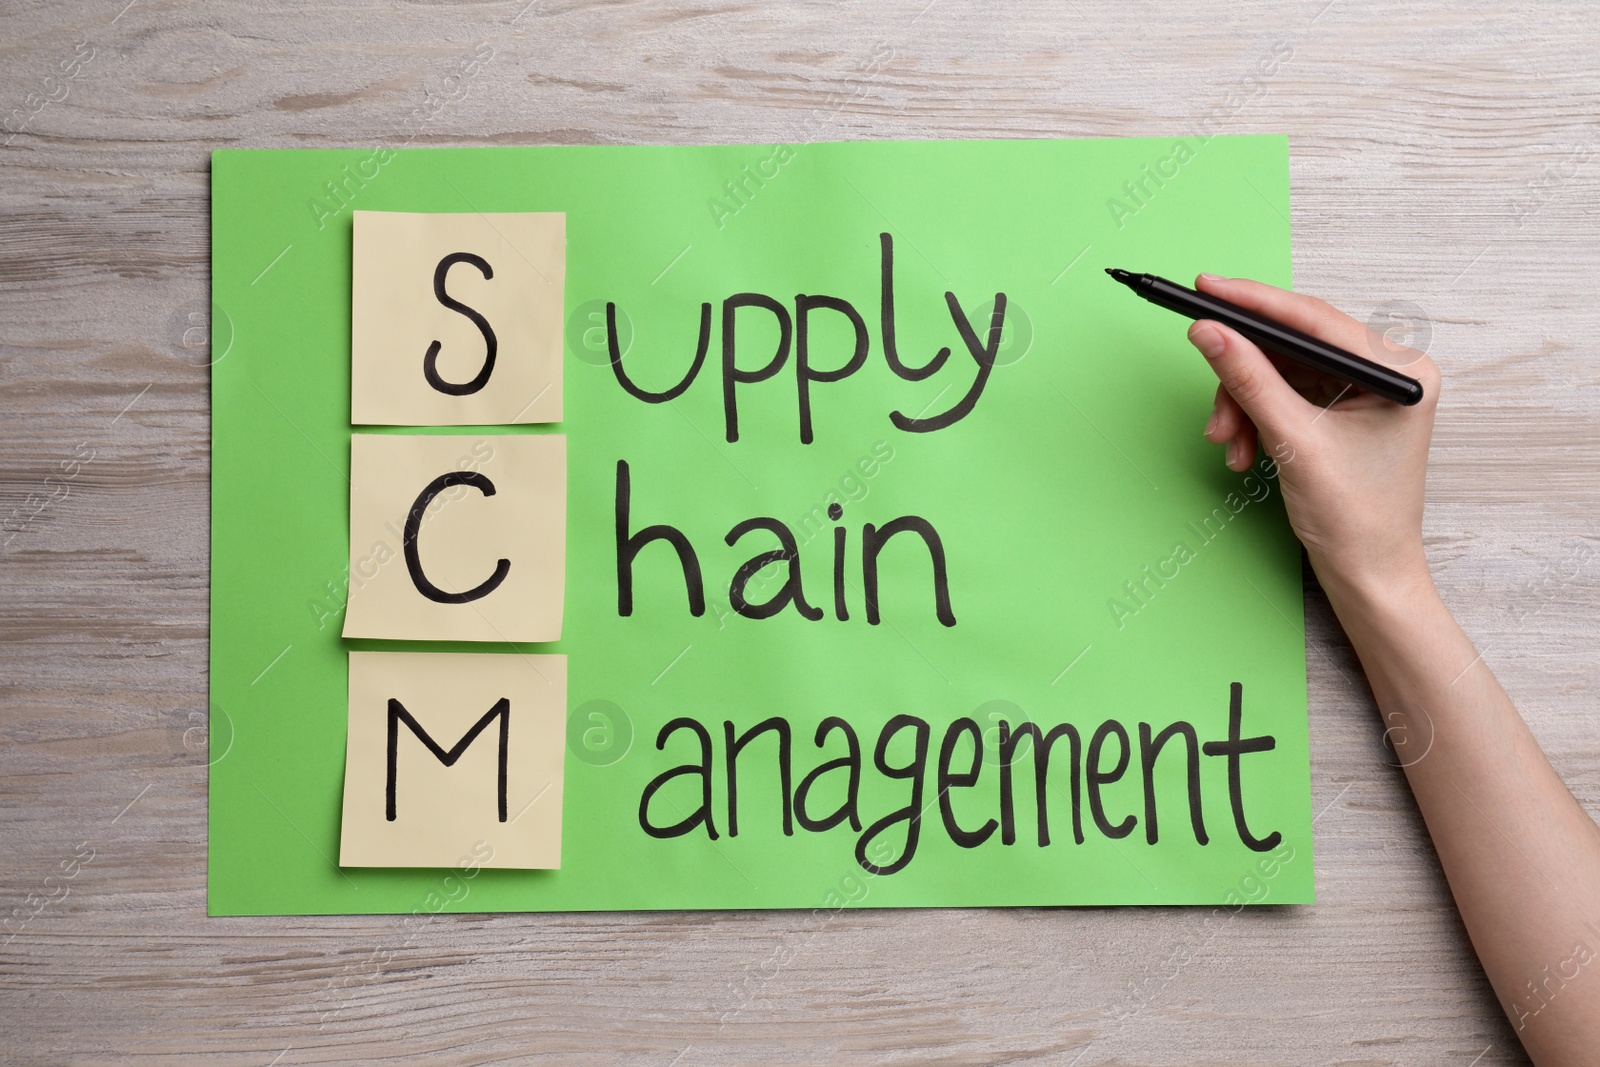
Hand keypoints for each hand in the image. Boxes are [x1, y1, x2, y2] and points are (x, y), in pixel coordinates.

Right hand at [1186, 274, 1440, 601]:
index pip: (1315, 319)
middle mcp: (1388, 373)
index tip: (1208, 288)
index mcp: (1401, 370)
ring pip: (1281, 371)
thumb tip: (1210, 332)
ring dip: (1244, 402)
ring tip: (1228, 441)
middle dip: (1244, 372)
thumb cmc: (1357, 520)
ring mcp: (1365, 392)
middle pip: (1294, 344)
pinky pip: (1285, 394)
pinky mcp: (1342, 412)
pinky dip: (1256, 417)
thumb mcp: (1294, 442)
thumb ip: (1249, 380)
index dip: (1255, 302)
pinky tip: (1243, 447)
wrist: (1367, 576)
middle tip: (1209, 384)